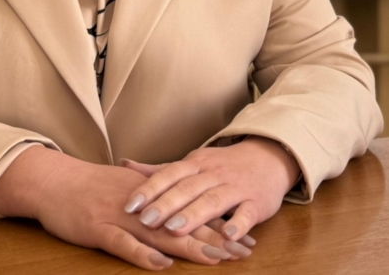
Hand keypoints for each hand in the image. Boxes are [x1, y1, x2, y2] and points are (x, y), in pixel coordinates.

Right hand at [0, 147, 253, 269]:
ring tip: (216, 259)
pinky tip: (161, 264)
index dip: (218, 224)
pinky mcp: (98, 228)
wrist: (53, 181)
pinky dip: (142, 253)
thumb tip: (180, 208)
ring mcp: (119, 215)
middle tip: (243, 251)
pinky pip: (123, 243)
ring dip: (189, 246)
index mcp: (149, 193)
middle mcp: (140, 203)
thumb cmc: (88, 186)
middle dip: (214, 237)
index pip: (190, 210)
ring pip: (160, 232)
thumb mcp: (126, 186)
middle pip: (182, 222)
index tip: (244, 237)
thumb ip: (154, 195)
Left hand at [122, 136, 300, 243]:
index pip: (168, 175)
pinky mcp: (257, 203)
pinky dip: (239, 224)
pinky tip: (228, 235)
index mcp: (195, 164)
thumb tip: (125, 164)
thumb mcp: (192, 163)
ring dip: (194, 214)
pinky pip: (248, 213)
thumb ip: (160, 170)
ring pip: (213, 200)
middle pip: (187, 188)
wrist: (267, 158)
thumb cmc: (222, 165)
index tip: (129, 205)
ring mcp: (235, 188)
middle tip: (145, 221)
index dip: (149, 189)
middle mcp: (212, 174)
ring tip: (175, 230)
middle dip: (165, 205)